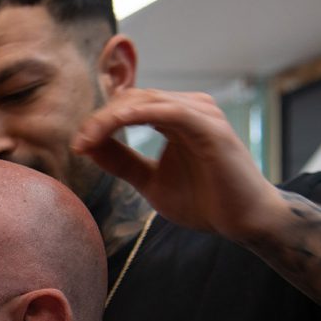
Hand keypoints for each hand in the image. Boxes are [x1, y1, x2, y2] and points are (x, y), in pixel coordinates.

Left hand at [73, 88, 282, 240]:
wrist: (243, 221)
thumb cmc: (203, 200)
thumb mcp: (150, 180)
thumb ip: (122, 162)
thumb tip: (88, 147)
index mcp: (173, 117)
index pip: (129, 104)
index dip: (100, 119)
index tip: (78, 144)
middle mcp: (188, 108)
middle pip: (133, 99)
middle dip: (100, 119)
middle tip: (79, 143)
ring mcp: (201, 114)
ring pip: (146, 101)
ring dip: (111, 118)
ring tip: (89, 139)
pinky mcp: (210, 127)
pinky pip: (168, 112)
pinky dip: (139, 115)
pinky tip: (116, 124)